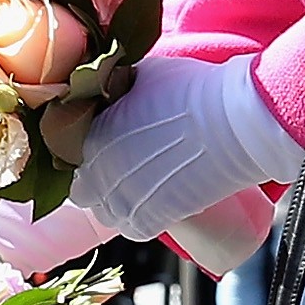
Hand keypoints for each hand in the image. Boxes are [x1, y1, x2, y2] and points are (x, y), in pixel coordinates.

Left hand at [70, 51, 303, 239]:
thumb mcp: (144, 74)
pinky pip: (131, 230)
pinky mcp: (150, 221)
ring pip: (105, 212)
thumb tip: (109, 88)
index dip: (87, 148)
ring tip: (143, 185)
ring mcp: (122, 200)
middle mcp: (97, 171)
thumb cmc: (194, 90)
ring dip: (117, 201)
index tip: (107, 143)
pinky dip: (139, 219)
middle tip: (124, 165)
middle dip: (98, 177)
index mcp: (89, 134)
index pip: (69, 152)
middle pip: (83, 187)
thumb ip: (118, 87)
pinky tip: (157, 202)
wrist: (236, 124)